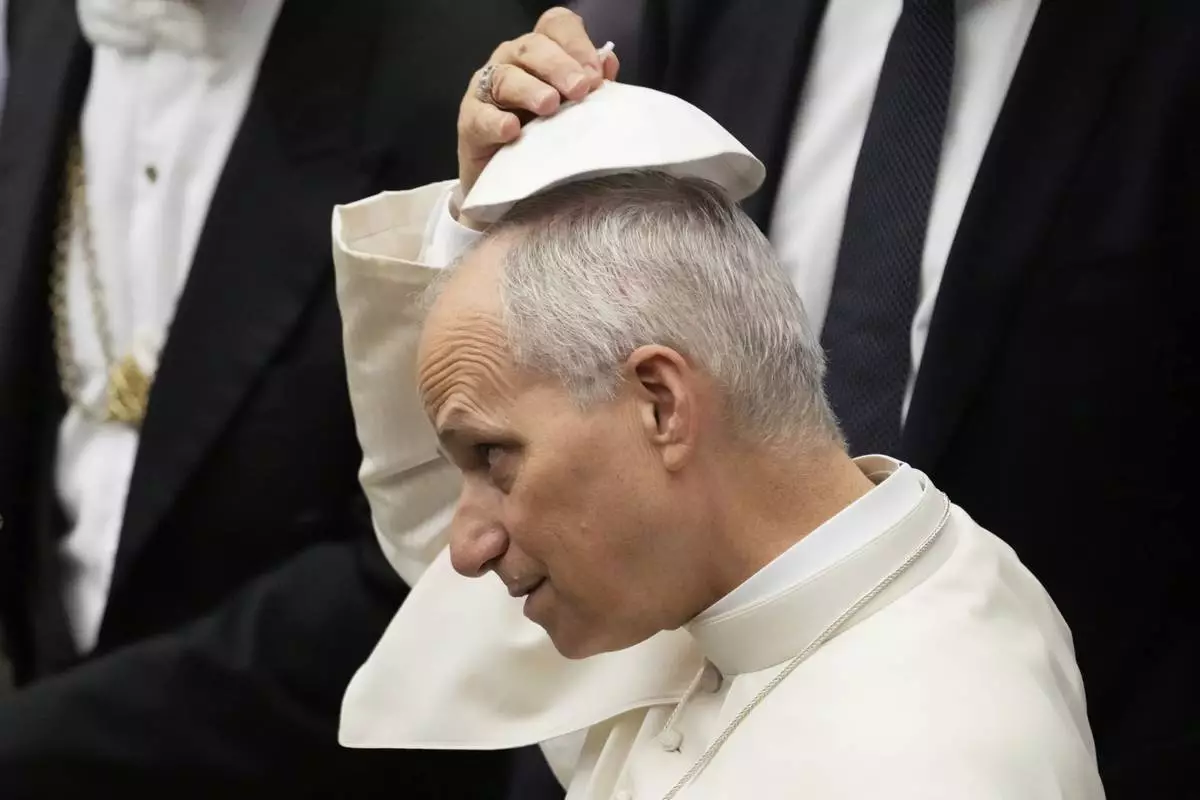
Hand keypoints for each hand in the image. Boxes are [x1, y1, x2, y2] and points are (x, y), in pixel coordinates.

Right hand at [456, 7, 619, 221]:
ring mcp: (487, 89)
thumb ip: (591, 87)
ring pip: (505, 77)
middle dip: (559, 67)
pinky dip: (495, 122)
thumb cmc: (545, 138)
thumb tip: (609, 63)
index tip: (596, 76)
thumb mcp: (573, 111)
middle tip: (580, 89)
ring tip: (549, 105)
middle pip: (532, 47)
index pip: (556, 26)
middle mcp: (512, 61)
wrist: (509, 183)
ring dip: (530, 89)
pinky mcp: (470, 120)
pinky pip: (480, 116)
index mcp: (541, 53)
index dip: (577, 43)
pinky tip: (512, 131)